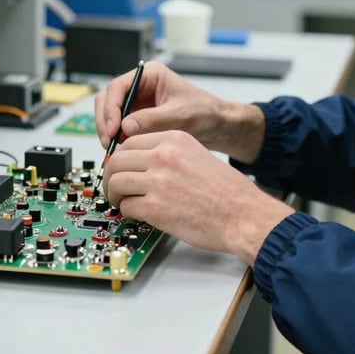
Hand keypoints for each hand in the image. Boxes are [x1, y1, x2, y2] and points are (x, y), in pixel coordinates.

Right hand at [94, 61, 264, 161]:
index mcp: (150, 75)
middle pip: (108, 100)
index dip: (110, 108)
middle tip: (109, 143)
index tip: (112, 129)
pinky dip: (117, 139)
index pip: (118, 87)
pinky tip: (123, 152)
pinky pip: (119, 127)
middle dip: (105, 121)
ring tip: (115, 150)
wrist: (218, 126)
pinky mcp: (138, 119)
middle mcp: (139, 87)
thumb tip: (125, 127)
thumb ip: (153, 120)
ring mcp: (137, 103)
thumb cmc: (205, 112)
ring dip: (109, 131)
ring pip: (110, 114)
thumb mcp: (180, 116)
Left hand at [104, 129, 293, 263]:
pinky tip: (137, 214)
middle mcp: (164, 156)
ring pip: (116, 182)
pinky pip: (126, 206)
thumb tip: (140, 162)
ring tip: (121, 202)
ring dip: (114, 195)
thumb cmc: (226, 191)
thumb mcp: (197, 155)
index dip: (121, 157)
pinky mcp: (156, 208)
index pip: (130, 140)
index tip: (120, 167)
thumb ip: (169, 153)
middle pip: (118, 160)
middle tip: (114, 187)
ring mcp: (158, 181)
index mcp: (174, 139)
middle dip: (111, 175)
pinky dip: (127, 212)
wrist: (243, 215)